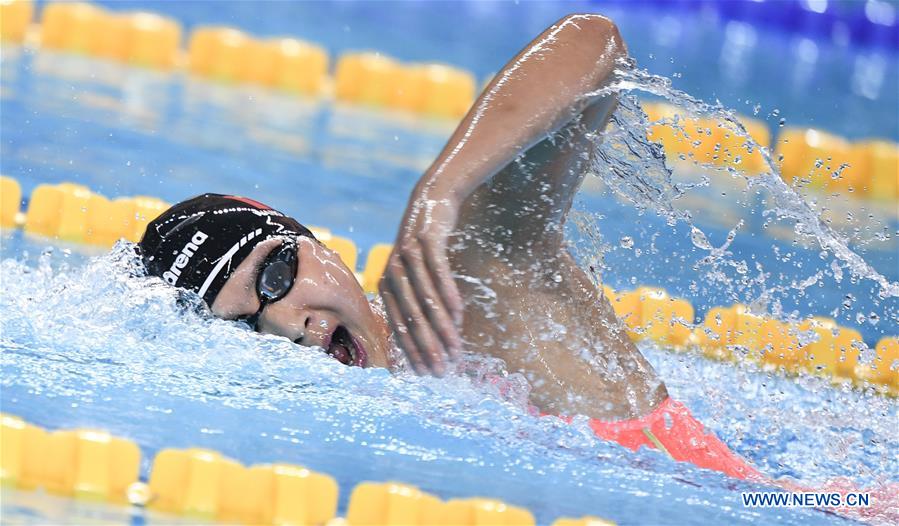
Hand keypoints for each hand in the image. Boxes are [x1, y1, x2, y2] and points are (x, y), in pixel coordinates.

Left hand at [379, 186, 464, 375]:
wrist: (431, 201)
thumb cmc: (425, 245)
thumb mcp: (415, 273)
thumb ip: (417, 302)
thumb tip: (429, 337)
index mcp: (387, 286)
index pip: (400, 327)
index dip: (414, 352)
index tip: (429, 374)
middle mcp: (392, 273)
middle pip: (412, 319)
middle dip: (427, 348)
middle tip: (443, 371)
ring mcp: (408, 257)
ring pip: (426, 301)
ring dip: (441, 329)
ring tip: (456, 349)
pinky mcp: (426, 242)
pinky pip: (438, 274)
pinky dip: (448, 296)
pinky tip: (459, 315)